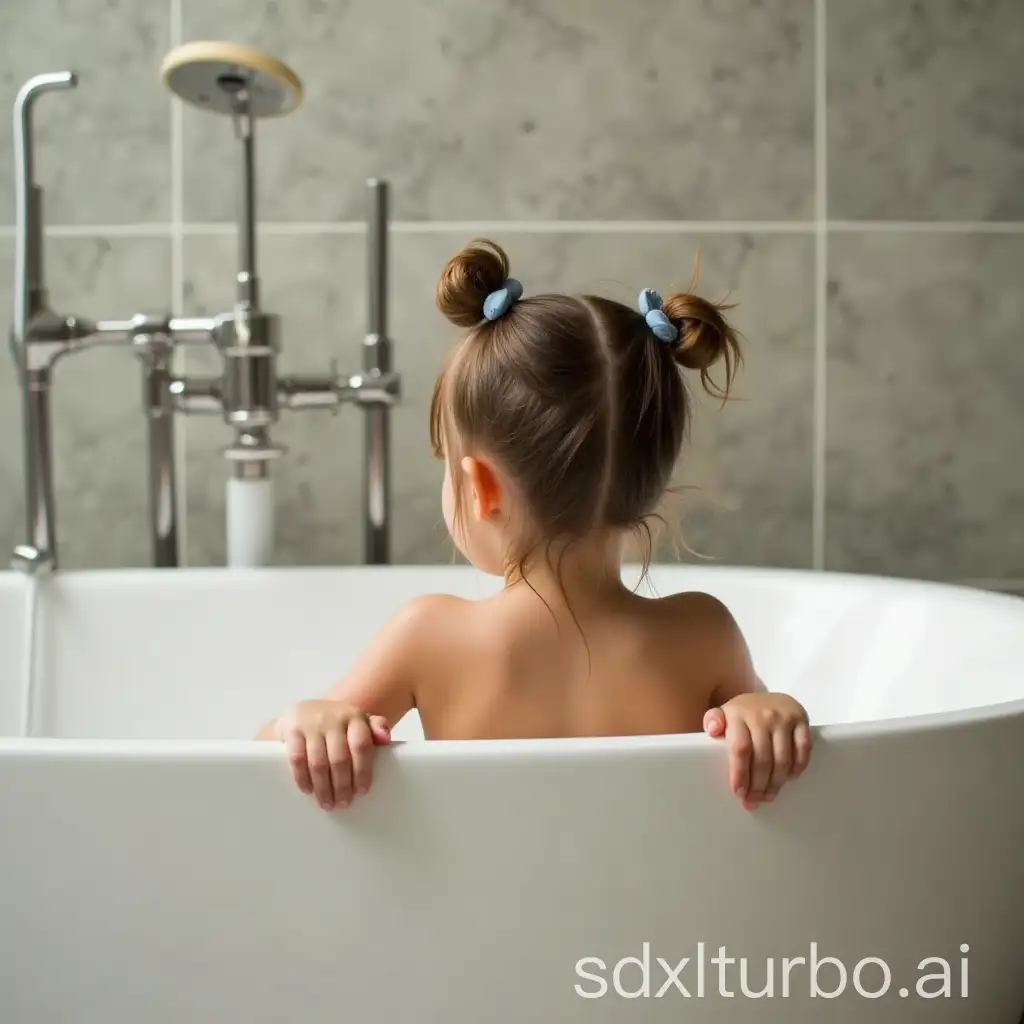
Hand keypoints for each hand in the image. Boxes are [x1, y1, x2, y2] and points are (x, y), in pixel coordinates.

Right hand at [273, 701, 391, 809]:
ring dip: (323, 787)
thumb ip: (376, 727)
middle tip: (343, 803)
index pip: (361, 745)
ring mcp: (311, 724)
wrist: (303, 711)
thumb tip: (386, 738)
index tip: (362, 791)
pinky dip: (302, 778)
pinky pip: (297, 759)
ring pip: (318, 762)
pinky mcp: (291, 730)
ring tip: (328, 803)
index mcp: (354, 717)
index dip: (362, 771)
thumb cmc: (336, 723)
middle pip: (339, 758)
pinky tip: (308, 790)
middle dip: (343, 785)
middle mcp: (332, 718)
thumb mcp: (359, 722)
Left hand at [703, 693, 811, 809]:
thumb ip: (712, 720)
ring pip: (783, 758)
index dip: (740, 774)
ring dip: (776, 782)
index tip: (739, 793)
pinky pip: (803, 749)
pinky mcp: (802, 720)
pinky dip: (797, 767)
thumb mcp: (723, 713)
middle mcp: (763, 715)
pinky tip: (789, 778)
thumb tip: (711, 730)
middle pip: (762, 758)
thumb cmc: (742, 713)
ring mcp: (784, 717)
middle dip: (758, 785)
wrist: (767, 696)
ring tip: (769, 796)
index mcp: (739, 715)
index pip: (740, 749)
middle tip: (754, 801)